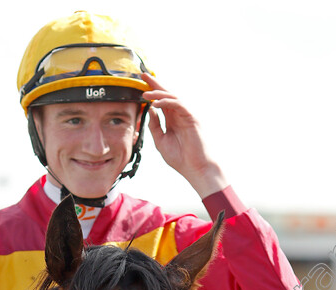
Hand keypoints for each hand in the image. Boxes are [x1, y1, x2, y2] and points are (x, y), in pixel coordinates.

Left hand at [141, 74, 227, 198]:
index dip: (152, 91)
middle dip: (155, 84)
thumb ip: (155, 126)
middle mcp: (179, 115)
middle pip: (166, 94)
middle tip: (142, 75)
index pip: (161, 102)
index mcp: (172, 120)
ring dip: (158, 93)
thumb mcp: (161, 141)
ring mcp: (186, 115)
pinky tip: (156, 103)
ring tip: (145, 93)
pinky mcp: (191, 117)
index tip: (140, 82)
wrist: (195, 168)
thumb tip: (149, 111)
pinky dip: (167, 102)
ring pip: (172, 97)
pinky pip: (178, 105)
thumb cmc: (180, 158)